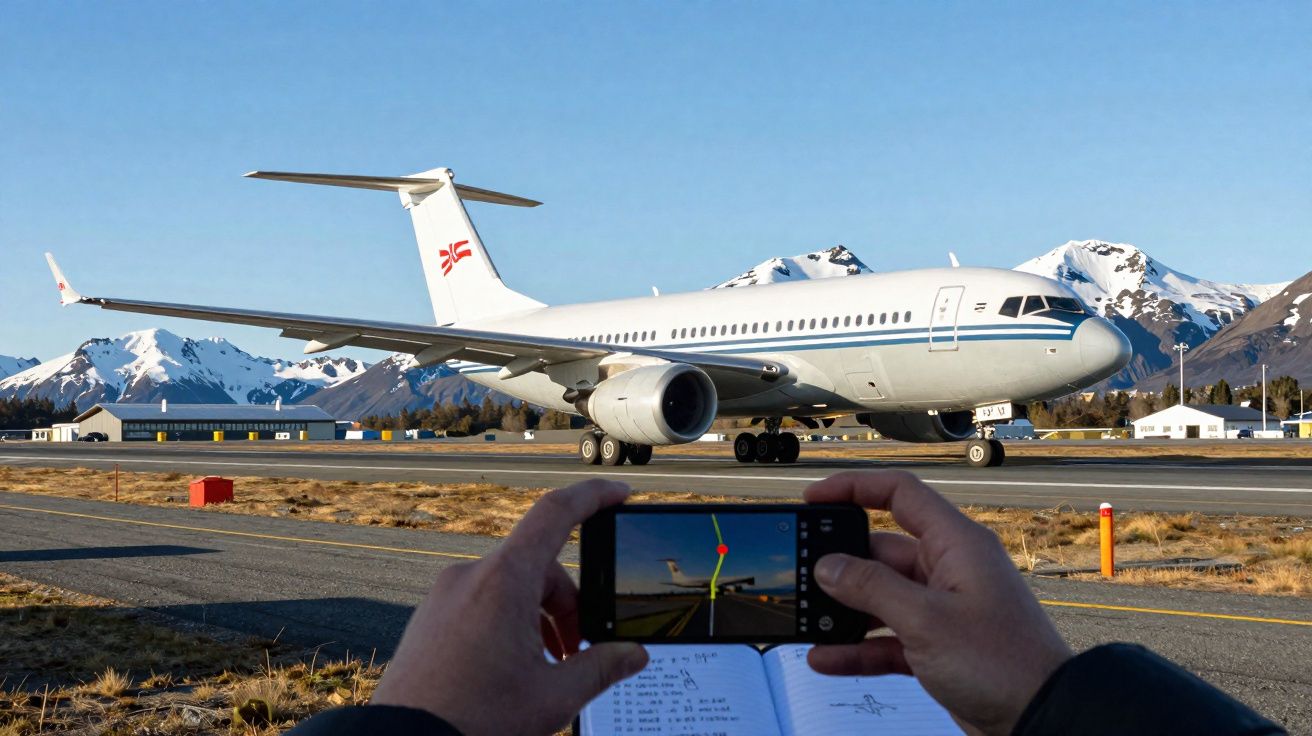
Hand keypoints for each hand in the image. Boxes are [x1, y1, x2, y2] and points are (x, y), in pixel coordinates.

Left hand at [372, 479, 648, 734]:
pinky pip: (482, 602)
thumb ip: (601, 668)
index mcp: (505, 581)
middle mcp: (471, 576)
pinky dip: (508, 624)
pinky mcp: (431, 615)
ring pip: (511, 587)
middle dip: (567, 607)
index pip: (555, 512)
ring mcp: (445, 594)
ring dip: (538, 619)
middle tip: (576, 655)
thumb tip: (634, 654)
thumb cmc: (475, 721)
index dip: (593, 496)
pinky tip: (512, 669)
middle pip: (539, 568)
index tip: (620, 493)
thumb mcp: (553, 698)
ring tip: (545, 670)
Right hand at [805, 470, 1070, 735]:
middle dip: (840, 562)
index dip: (854, 488)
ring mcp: (942, 608)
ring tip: (807, 619)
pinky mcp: (937, 645)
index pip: (900, 494)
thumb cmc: (1004, 664)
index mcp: (955, 544)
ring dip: (844, 610)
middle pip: (881, 550)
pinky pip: (886, 637)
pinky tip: (827, 657)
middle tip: (801, 571)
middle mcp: (948, 569)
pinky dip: (858, 646)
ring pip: (880, 597)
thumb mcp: (926, 620)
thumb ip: (871, 588)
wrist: (1041, 718)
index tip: (814, 498)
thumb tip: (828, 565)